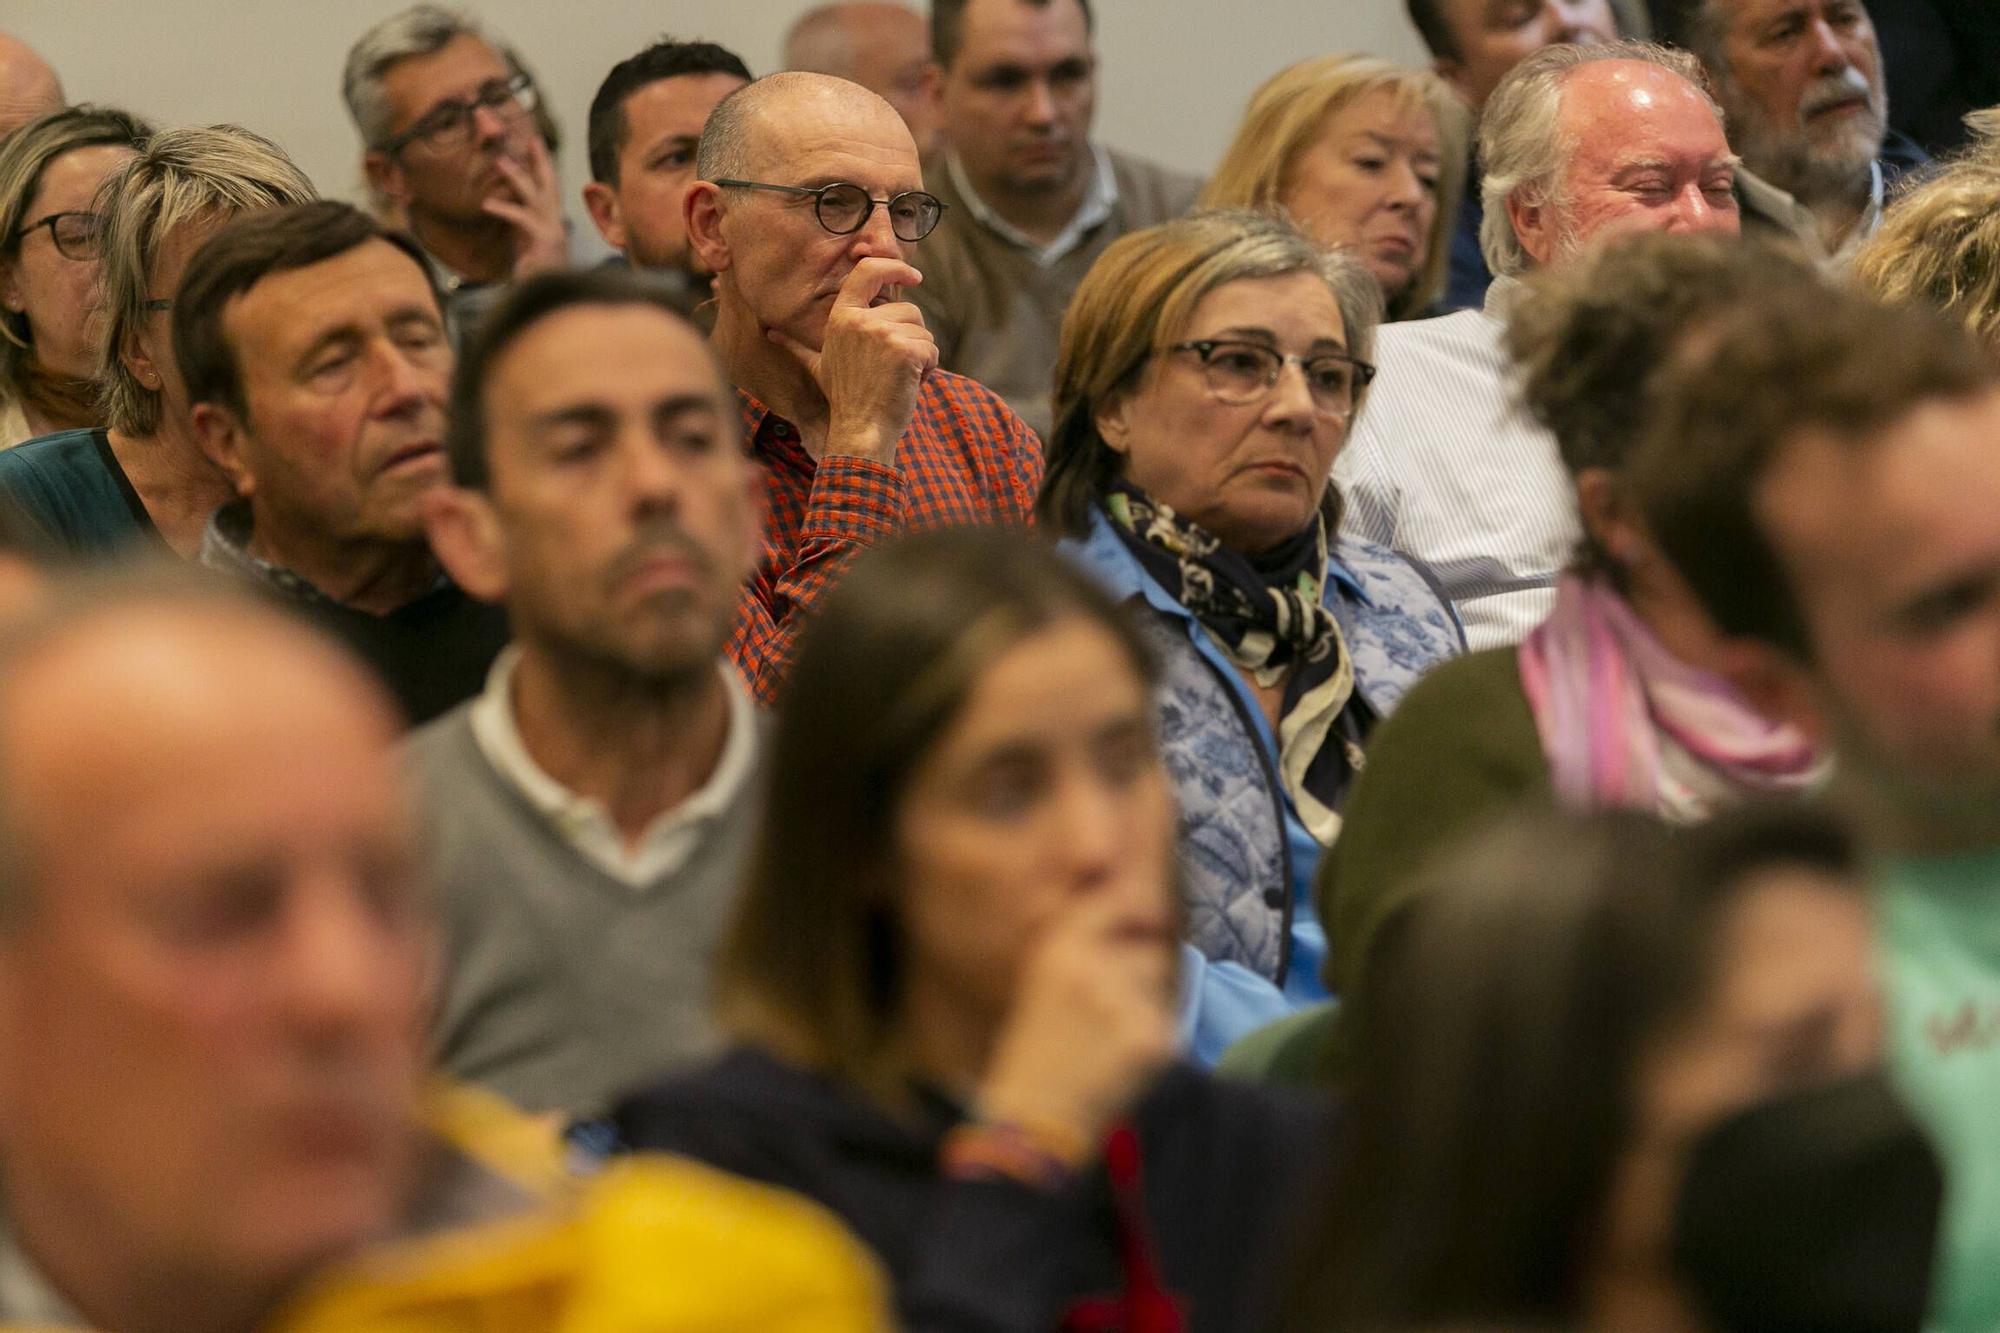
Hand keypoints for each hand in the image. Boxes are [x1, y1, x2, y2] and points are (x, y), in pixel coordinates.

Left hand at [485, 135, 567, 277]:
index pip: (548, 187)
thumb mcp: (522, 241)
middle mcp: (555, 222)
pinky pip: (521, 218)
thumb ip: (516, 221)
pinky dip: (504, 209)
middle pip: (550, 183)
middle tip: (531, 137)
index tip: (535, 141)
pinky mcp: (544, 240)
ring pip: (535, 195)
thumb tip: (498, 200)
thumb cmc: (532, 274)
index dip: (541, 164)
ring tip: (500, 161)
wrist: (546, 296)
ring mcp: (552, 230)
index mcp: (551, 221)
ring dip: (518, 176)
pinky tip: (487, 204)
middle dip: (541, 159)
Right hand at [768, 257, 936, 462]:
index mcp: (841, 317)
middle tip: (891, 367)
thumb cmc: (844, 399)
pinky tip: (908, 385)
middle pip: (909, 310)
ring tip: (897, 378)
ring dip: (920, 357)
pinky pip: (932, 350)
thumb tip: (771, 333)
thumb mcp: (818, 366)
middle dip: (911, 337)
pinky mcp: (905, 350)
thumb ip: (798, 345)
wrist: (859, 431)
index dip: (894, 268)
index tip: (913, 276)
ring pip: (923, 332)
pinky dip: (928, 369)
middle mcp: (861, 320)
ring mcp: (883, 334)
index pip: (868, 271)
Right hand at [973, 893, 1177, 1165]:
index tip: (1141, 923)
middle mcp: (1093, 966)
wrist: (1034, 1118)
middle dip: (1140, 973)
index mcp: (1060, 948)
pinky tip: (1121, 1062)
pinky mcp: (1152, 1038)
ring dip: (1147, 1004)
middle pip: (1148, 947)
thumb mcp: (1042, 980)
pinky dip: (1152, 1041)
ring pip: (1161, 983)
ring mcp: (1125, 1002)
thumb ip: (1081, 943)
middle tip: (1108, 1013)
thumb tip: (1134, 907)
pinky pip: (1167, 1022)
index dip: (1135, 911)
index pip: (1117, 901)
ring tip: (1110, 1039)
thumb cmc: (1034, 1050)